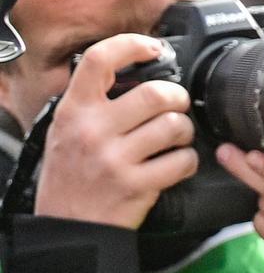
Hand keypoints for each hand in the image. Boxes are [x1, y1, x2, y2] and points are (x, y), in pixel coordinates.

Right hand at [36, 34, 197, 228]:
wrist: (68, 227)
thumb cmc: (71, 177)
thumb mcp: (66, 131)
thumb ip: (94, 104)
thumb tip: (137, 74)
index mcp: (74, 111)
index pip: (100, 60)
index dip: (132, 45)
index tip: (153, 48)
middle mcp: (93, 130)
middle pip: (157, 93)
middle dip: (178, 99)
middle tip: (176, 108)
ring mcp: (115, 158)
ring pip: (176, 125)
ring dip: (185, 132)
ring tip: (175, 139)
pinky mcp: (137, 185)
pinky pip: (183, 160)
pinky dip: (187, 162)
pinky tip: (175, 165)